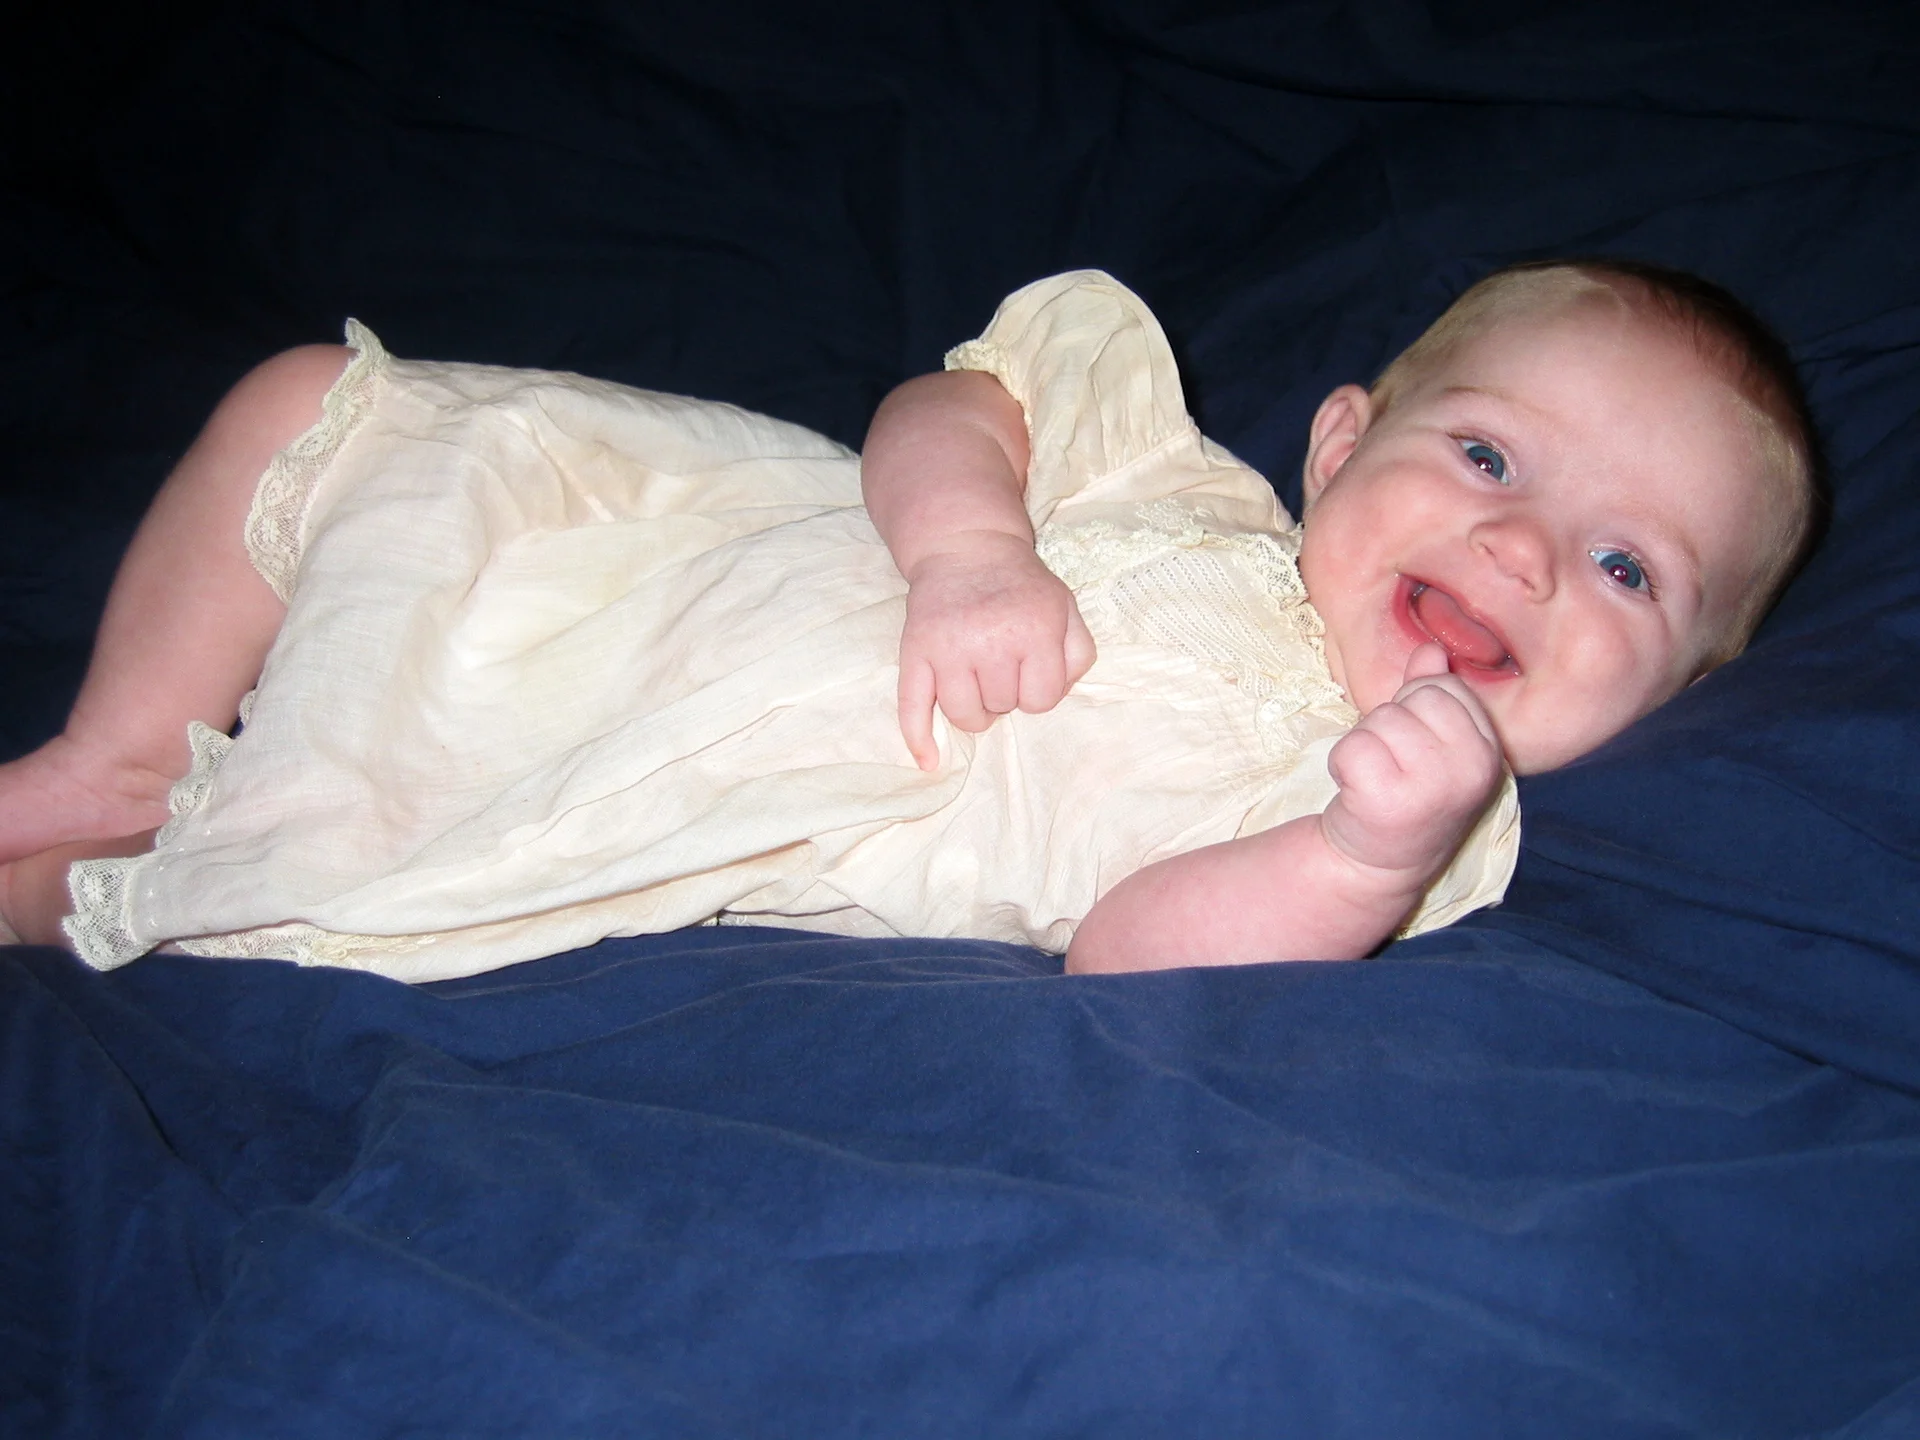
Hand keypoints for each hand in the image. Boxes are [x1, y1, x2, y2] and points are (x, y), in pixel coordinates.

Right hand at [897, 530, 1095, 768]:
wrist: (966, 547)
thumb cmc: (1020, 586)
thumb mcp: (1065, 607)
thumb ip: (1078, 653)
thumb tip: (1059, 695)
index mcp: (1034, 630)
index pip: (1040, 701)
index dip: (1036, 692)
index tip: (1028, 670)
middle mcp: (990, 640)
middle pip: (1002, 707)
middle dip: (1004, 693)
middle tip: (998, 662)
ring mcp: (948, 648)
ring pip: (964, 715)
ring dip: (973, 709)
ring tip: (975, 681)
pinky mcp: (915, 651)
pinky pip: (913, 706)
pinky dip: (920, 738)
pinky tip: (928, 761)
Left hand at [1320, 642, 1503, 879]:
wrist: (1377, 865)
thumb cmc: (1405, 795)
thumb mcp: (1430, 743)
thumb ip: (1433, 693)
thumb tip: (1431, 650)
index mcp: (1489, 752)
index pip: (1447, 689)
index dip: (1416, 710)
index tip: (1414, 750)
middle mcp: (1471, 769)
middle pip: (1415, 699)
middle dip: (1391, 724)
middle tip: (1392, 766)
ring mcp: (1433, 787)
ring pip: (1381, 720)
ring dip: (1365, 744)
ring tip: (1376, 779)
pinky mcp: (1389, 801)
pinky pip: (1352, 747)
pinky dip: (1342, 764)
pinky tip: (1356, 792)